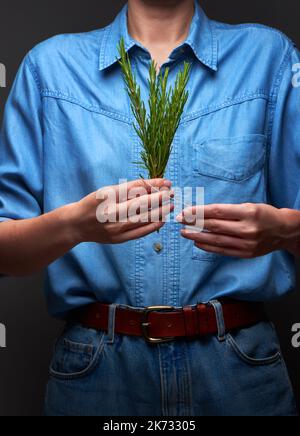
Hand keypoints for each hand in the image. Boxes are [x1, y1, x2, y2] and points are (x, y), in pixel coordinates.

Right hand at [70, 178, 173, 243]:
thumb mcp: (106, 192)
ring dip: (160, 212)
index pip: (135, 188)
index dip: (153, 184)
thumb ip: (127, 190)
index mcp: (106, 196)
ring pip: (143, 219)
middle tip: (171, 193)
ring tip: (170, 205)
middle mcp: (110, 213)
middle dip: (159, 197)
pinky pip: (140, 232)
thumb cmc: (94, 204)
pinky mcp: (118, 239)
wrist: (77, 225)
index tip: (166, 182)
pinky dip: (153, 226)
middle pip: (141, 204)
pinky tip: (162, 219)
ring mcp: (115, 228)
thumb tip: (153, 186)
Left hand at [177, 203, 298, 258]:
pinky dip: (208, 247)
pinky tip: (197, 242)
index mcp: (248, 213)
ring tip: (184, 233)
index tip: (185, 212)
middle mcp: (247, 229)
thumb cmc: (263, 214)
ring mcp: (246, 244)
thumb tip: (201, 213)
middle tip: (180, 221)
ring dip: (197, 236)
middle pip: (214, 226)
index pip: (217, 211)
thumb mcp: (248, 206)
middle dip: (194, 223)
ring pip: (216, 240)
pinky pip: (222, 250)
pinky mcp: (245, 254)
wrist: (284, 231)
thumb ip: (227, 211)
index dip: (198, 212)